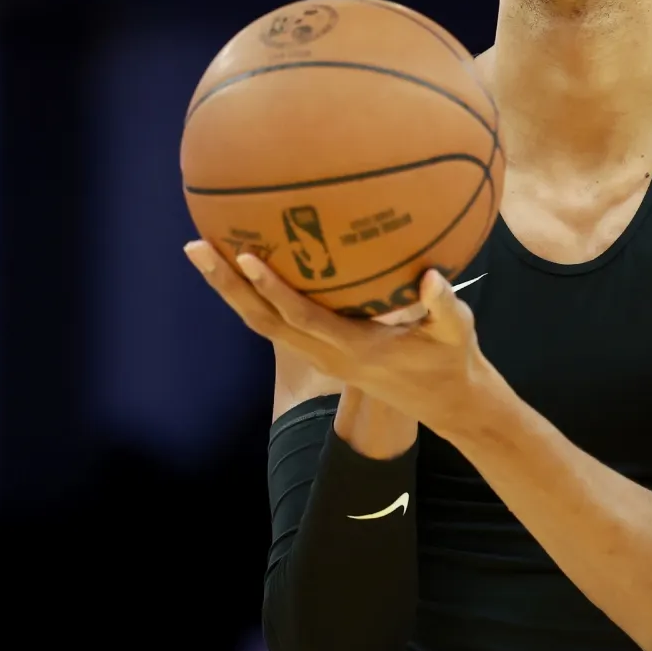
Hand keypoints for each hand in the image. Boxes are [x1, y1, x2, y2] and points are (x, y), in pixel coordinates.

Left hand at [184, 240, 486, 431]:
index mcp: (354, 349)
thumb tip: (430, 276)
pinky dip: (253, 297)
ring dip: (229, 291)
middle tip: (195, 247)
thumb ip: (443, 305)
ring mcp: (320, 356)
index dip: (272, 289)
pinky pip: (276, 323)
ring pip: (262, 325)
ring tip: (203, 251)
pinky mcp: (322, 351)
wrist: (445, 402)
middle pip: (262, 322)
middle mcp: (327, 355)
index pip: (301, 318)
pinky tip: (242, 269)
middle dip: (226, 286)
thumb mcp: (456, 331)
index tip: (245, 258)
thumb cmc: (450, 361)